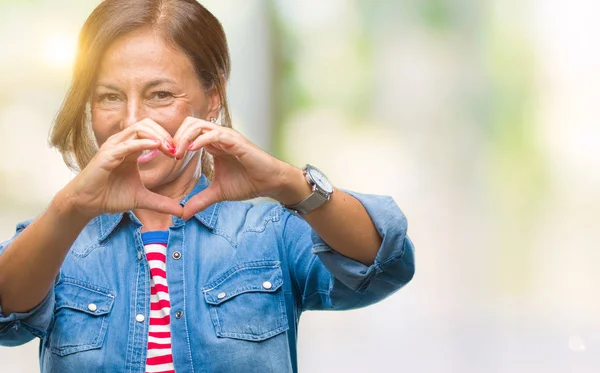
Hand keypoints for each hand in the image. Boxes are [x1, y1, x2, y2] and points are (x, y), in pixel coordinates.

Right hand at [62, 119, 182, 218]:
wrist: (87, 204)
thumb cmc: (110, 196)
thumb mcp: (142, 199)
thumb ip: (161, 203)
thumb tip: (181, 211)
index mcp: (131, 149)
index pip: (151, 132)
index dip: (167, 139)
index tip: (179, 154)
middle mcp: (122, 144)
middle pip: (146, 124)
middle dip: (164, 133)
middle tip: (176, 149)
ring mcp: (113, 147)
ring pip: (138, 129)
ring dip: (157, 136)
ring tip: (170, 148)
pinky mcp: (106, 155)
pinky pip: (127, 144)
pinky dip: (143, 143)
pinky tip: (157, 147)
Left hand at [172, 117, 298, 219]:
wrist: (270, 183)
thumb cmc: (248, 182)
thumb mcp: (218, 193)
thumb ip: (200, 200)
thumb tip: (184, 215)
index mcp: (213, 144)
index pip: (188, 132)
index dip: (175, 142)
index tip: (168, 159)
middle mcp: (219, 137)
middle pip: (190, 123)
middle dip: (176, 136)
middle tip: (170, 155)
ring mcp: (228, 137)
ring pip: (200, 125)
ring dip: (185, 137)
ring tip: (178, 153)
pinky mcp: (236, 142)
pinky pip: (216, 134)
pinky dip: (201, 139)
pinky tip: (192, 150)